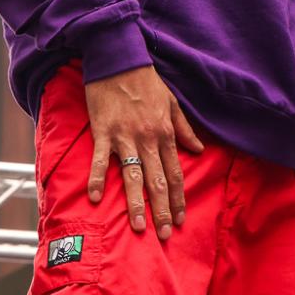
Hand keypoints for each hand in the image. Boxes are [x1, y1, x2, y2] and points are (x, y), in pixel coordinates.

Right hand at [84, 65, 203, 240]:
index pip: (175, 174)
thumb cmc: (147, 82)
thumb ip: (185, 129)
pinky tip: (95, 198)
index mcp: (166, 134)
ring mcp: (125, 137)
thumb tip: (199, 149)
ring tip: (138, 227)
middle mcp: (149, 140)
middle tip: (165, 235)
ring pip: (133, 177)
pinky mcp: (104, 132)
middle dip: (162, 210)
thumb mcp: (172, 103)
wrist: (120, 60)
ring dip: (136, 203)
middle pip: (158, 181)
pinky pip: (101, 160)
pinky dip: (97, 178)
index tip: (180, 219)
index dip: (178, 198)